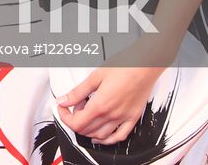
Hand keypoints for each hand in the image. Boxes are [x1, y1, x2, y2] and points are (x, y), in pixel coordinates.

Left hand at [56, 38, 170, 144]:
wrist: (145, 66)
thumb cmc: (123, 67)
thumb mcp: (95, 77)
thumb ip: (77, 92)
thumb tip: (63, 100)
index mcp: (100, 105)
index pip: (77, 123)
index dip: (65, 117)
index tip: (62, 108)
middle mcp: (112, 115)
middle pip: (86, 130)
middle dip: (75, 120)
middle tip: (74, 106)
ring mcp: (123, 118)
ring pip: (100, 136)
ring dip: (88, 130)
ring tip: (86, 115)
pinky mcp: (132, 118)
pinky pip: (119, 137)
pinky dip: (107, 140)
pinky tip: (101, 136)